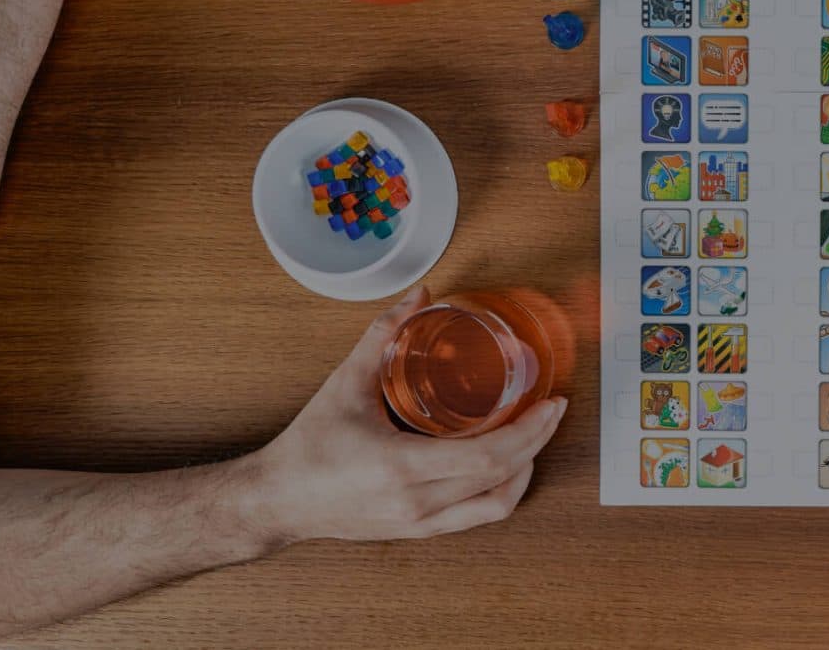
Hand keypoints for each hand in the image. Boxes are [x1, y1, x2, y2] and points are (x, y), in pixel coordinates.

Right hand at [232, 288, 564, 544]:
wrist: (277, 500)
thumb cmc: (308, 448)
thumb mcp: (345, 384)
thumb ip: (383, 335)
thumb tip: (419, 297)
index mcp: (401, 467)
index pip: (488, 457)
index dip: (530, 431)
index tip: (550, 403)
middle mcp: (416, 502)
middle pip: (503, 479)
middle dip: (537, 442)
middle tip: (551, 410)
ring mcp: (420, 522)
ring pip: (497, 506)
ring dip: (525, 470)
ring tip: (533, 436)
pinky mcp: (419, 531)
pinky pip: (477, 516)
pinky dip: (502, 490)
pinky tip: (506, 464)